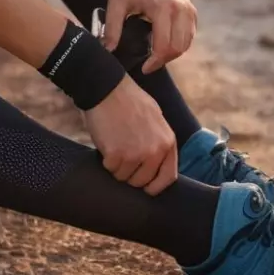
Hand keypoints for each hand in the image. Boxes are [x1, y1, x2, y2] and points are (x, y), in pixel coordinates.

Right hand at [83, 77, 177, 194]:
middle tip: (123, 156)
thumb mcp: (156, 118)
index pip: (168, 178)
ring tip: (115, 143)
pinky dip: (106, 159)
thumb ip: (159, 141)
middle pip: (142, 181)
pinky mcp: (116, 155)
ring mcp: (135, 154)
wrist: (107, 87)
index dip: (155, 186)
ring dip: (117, 165)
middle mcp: (155, 151)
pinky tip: (107, 141)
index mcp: (168, 142)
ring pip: (124, 177)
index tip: (146, 187)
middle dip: (131, 173)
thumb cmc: (130, 100)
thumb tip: (158, 163)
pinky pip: (110, 169)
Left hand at [103, 0, 197, 73]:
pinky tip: (165, 44)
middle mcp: (179, 7)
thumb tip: (108, 51)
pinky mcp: (190, 7)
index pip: (164, 46)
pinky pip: (190, 33)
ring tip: (156, 56)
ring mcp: (187, 7)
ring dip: (173, 53)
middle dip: (164, 60)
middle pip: (178, 47)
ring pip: (187, 42)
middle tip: (149, 65)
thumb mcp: (115, 4)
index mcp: (162, 7)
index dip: (155, 62)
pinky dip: (180, 43)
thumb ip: (112, 29)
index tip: (144, 68)